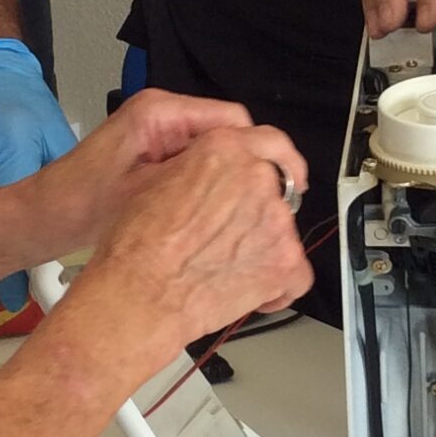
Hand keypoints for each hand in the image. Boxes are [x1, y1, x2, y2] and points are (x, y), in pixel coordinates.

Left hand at [29, 89, 260, 257]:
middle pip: (228, 133)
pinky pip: (196, 162)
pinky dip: (210, 184)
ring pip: (215, 150)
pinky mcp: (154, 150)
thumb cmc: (80, 206)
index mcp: (160, 112)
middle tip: (270, 203)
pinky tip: (215, 212)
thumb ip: (199, 180)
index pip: (233, 120)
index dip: (263, 151)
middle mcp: (161, 113)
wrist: (43, 218)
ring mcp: (157, 131)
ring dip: (230, 178)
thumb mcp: (148, 195)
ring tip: (245, 211)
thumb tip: (250, 177)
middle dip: (249, 167)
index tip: (285, 181)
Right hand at [85, 124, 311, 359]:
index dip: (278, 161)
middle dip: (259, 216)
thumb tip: (214, 179)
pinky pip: (297, 276)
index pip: (270, 142)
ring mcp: (275, 220)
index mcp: (224, 150)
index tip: (287, 173)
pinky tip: (248, 292)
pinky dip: (278, 288)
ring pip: (285, 234)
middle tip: (231, 240)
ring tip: (225, 270)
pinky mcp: (284, 261)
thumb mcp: (159, 181)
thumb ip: (201, 170)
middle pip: (278, 191)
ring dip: (264, 251)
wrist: (140, 294)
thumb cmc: (138, 247)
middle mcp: (256, 178)